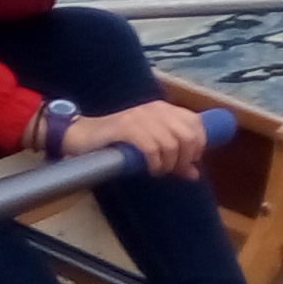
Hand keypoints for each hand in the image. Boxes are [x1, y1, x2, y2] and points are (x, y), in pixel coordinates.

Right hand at [61, 100, 211, 177]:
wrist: (83, 135)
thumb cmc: (119, 142)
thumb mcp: (150, 147)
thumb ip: (173, 157)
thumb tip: (194, 174)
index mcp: (164, 109)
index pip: (196, 123)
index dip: (199, 146)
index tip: (189, 161)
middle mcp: (155, 109)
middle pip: (188, 136)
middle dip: (185, 158)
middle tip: (172, 170)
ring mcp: (140, 117)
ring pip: (171, 144)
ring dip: (168, 164)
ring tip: (158, 171)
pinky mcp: (126, 127)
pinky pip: (151, 148)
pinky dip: (154, 164)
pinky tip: (149, 169)